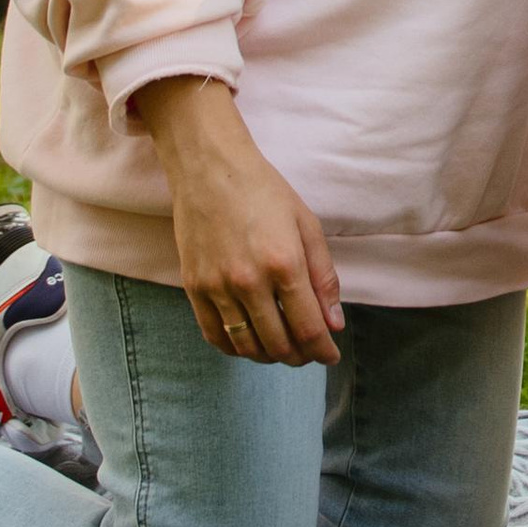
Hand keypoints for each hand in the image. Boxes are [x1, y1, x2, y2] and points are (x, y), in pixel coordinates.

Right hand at [135, 75, 345, 365]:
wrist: (210, 169)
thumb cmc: (263, 191)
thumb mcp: (306, 226)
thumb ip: (323, 277)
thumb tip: (334, 324)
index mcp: (284, 264)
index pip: (309, 328)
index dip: (323, 350)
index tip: (331, 357)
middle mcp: (249, 282)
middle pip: (278, 344)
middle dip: (299, 356)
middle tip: (308, 353)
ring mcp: (217, 287)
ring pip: (246, 346)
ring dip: (269, 356)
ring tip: (282, 349)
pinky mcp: (194, 288)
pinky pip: (215, 335)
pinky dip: (235, 348)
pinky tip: (249, 343)